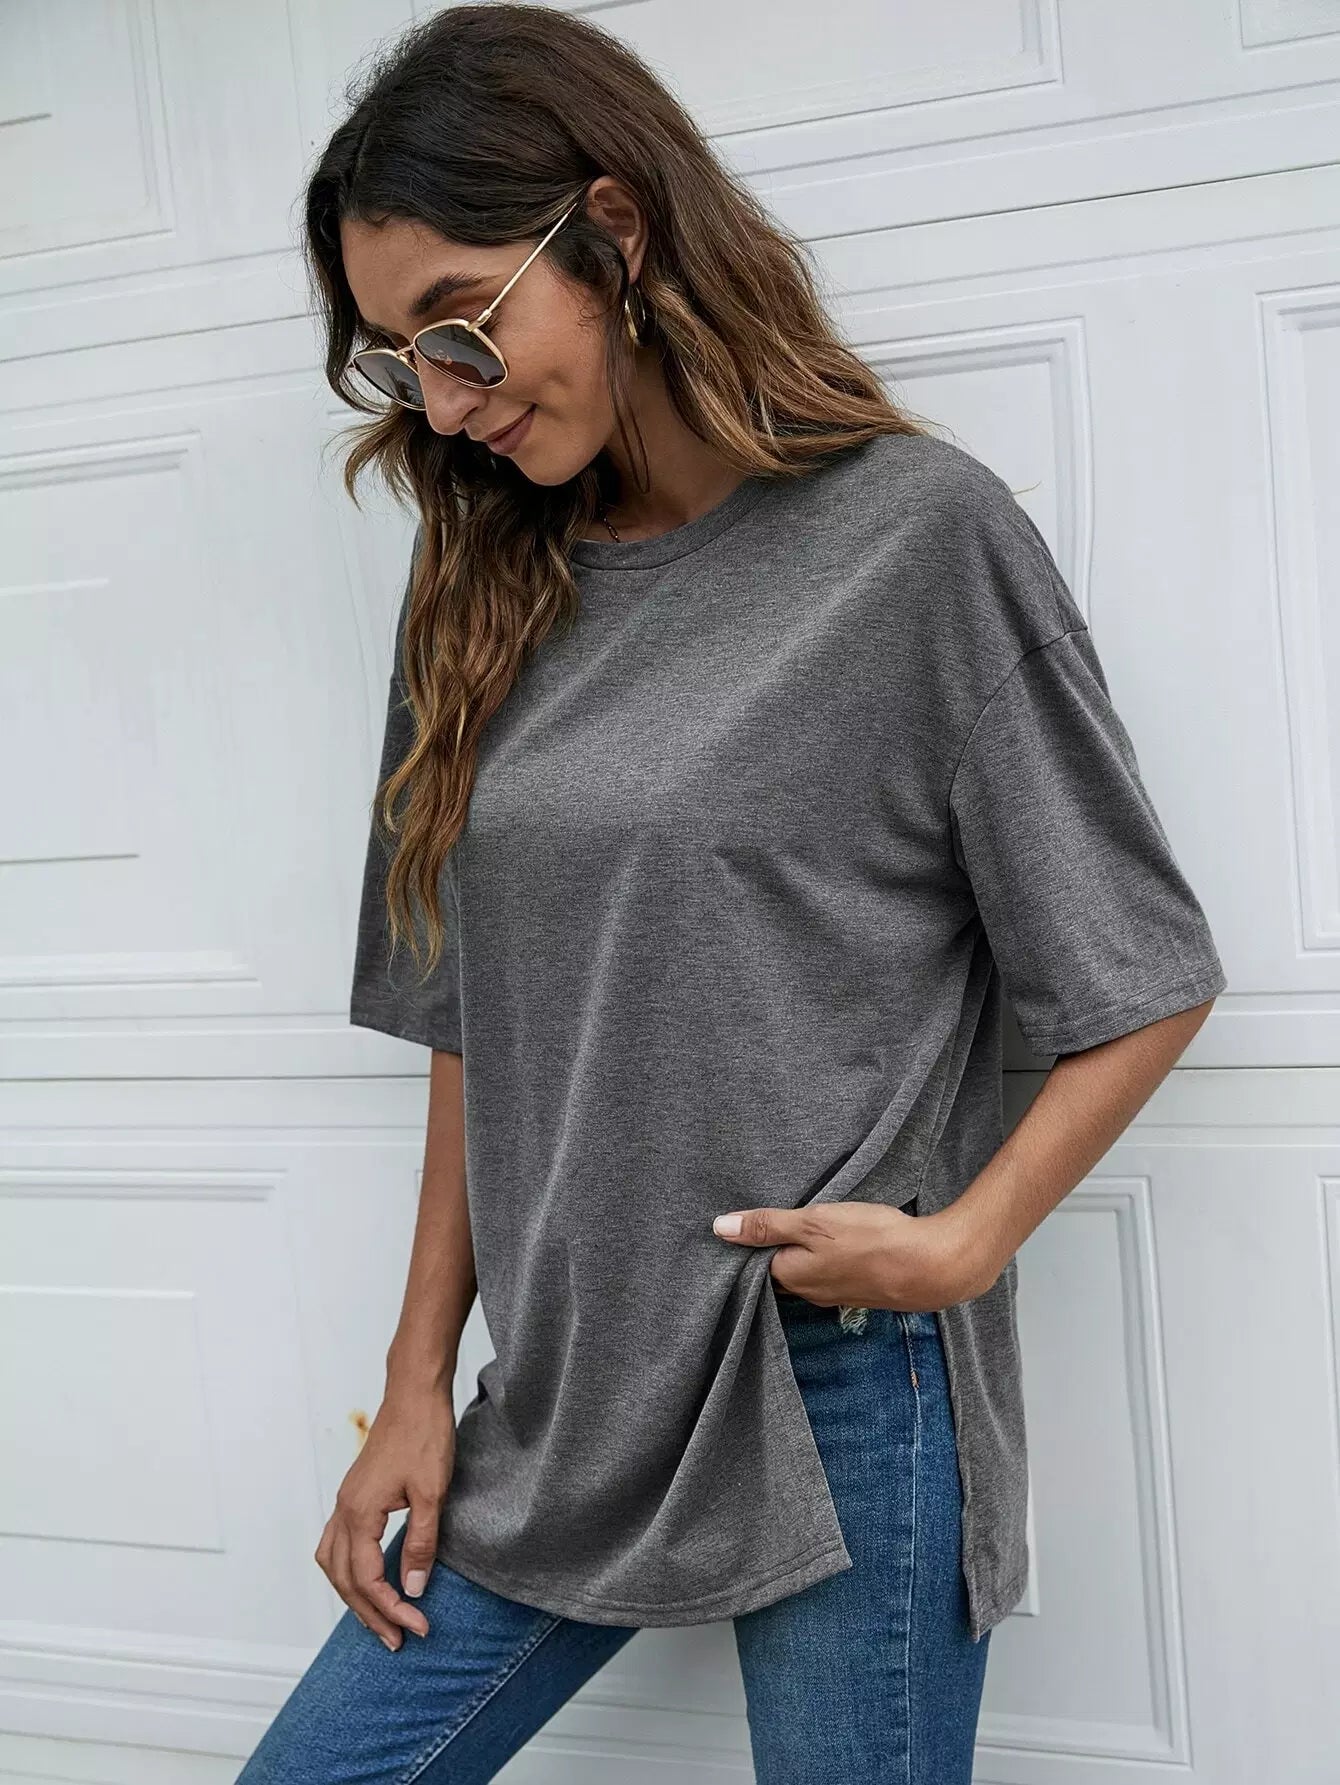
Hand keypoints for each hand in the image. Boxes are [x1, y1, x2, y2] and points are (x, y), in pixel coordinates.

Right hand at [313, 1381, 455, 1650]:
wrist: (415, 1392)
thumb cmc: (425, 1435)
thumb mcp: (432, 1493)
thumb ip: (421, 1543)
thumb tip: (414, 1589)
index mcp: (360, 1513)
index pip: (368, 1580)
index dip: (392, 1609)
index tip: (418, 1627)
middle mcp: (344, 1510)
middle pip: (345, 1579)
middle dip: (369, 1614)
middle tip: (397, 1640)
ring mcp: (346, 1500)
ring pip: (334, 1563)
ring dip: (353, 1595)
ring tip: (379, 1618)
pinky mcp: (355, 1493)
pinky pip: (338, 1544)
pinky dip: (349, 1570)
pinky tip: (369, 1577)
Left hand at [710, 1197, 999, 1311]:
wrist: (931, 1267)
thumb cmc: (869, 1240)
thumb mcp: (813, 1223)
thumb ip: (768, 1225)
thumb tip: (718, 1228)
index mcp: (791, 1276)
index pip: (754, 1262)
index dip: (748, 1242)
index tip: (744, 1220)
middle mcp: (809, 1293)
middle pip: (779, 1270)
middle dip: (772, 1249)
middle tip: (767, 1219)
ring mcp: (836, 1294)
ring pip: (806, 1273)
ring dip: (801, 1253)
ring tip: (800, 1227)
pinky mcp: (860, 1290)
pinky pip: (831, 1274)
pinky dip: (826, 1258)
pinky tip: (834, 1242)